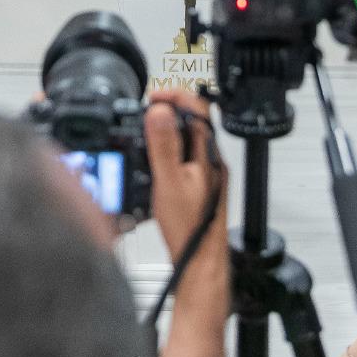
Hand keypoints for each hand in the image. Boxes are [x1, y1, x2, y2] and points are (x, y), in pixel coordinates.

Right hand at [145, 88, 224, 262]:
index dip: (174, 96)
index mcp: (208, 154)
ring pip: (187, 139)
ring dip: (166, 130)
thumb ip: (164, 146)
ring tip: (145, 132)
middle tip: (144, 111)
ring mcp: (207, 173)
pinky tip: (154, 162)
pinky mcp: (199, 185)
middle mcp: (211, 160)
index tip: (153, 97)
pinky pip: (184, 157)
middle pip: (192, 121)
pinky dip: (168, 150)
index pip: (197, 108)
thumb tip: (159, 111)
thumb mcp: (169, 181)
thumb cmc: (190, 227)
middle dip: (167, 111)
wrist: (200, 260)